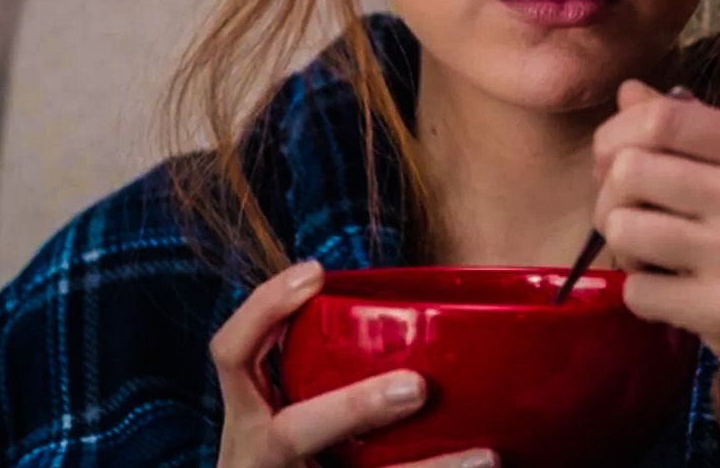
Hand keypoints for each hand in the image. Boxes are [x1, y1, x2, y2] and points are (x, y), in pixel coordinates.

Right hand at [210, 259, 498, 467]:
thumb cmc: (297, 452)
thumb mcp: (289, 412)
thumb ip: (324, 370)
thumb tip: (423, 316)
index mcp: (249, 418)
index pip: (234, 356)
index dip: (263, 311)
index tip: (315, 272)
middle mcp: (256, 454)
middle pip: (291, 434)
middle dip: (354, 408)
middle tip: (417, 386)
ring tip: (485, 457)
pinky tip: (484, 464)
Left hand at [591, 81, 719, 434]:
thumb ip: (697, 137)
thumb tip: (629, 92)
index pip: (663, 116)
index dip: (616, 138)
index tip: (615, 167)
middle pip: (629, 169)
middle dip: (610, 201)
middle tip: (634, 227)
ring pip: (623, 229)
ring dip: (626, 254)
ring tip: (658, 265)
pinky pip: (638, 291)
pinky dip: (644, 299)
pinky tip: (677, 302)